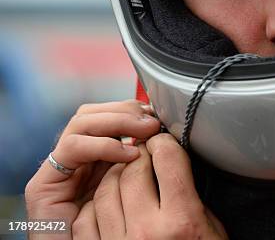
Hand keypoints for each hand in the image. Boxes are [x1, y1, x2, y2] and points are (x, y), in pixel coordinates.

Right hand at [24, 100, 160, 238]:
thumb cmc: (125, 235)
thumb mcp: (143, 192)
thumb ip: (147, 164)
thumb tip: (168, 136)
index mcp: (98, 159)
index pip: (108, 115)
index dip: (132, 109)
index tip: (160, 114)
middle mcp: (76, 161)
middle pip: (93, 113)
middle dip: (125, 111)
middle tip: (153, 121)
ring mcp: (59, 171)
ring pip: (82, 123)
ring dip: (118, 121)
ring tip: (146, 131)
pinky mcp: (43, 186)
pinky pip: (72, 148)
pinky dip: (103, 144)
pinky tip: (128, 154)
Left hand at [72, 133, 227, 239]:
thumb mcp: (209, 227)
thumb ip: (188, 194)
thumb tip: (169, 161)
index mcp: (181, 221)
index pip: (166, 158)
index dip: (165, 143)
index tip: (164, 142)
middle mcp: (147, 231)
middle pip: (134, 168)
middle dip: (140, 154)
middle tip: (146, 152)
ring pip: (106, 188)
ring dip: (116, 174)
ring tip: (128, 174)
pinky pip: (87, 217)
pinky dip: (97, 203)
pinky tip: (111, 202)